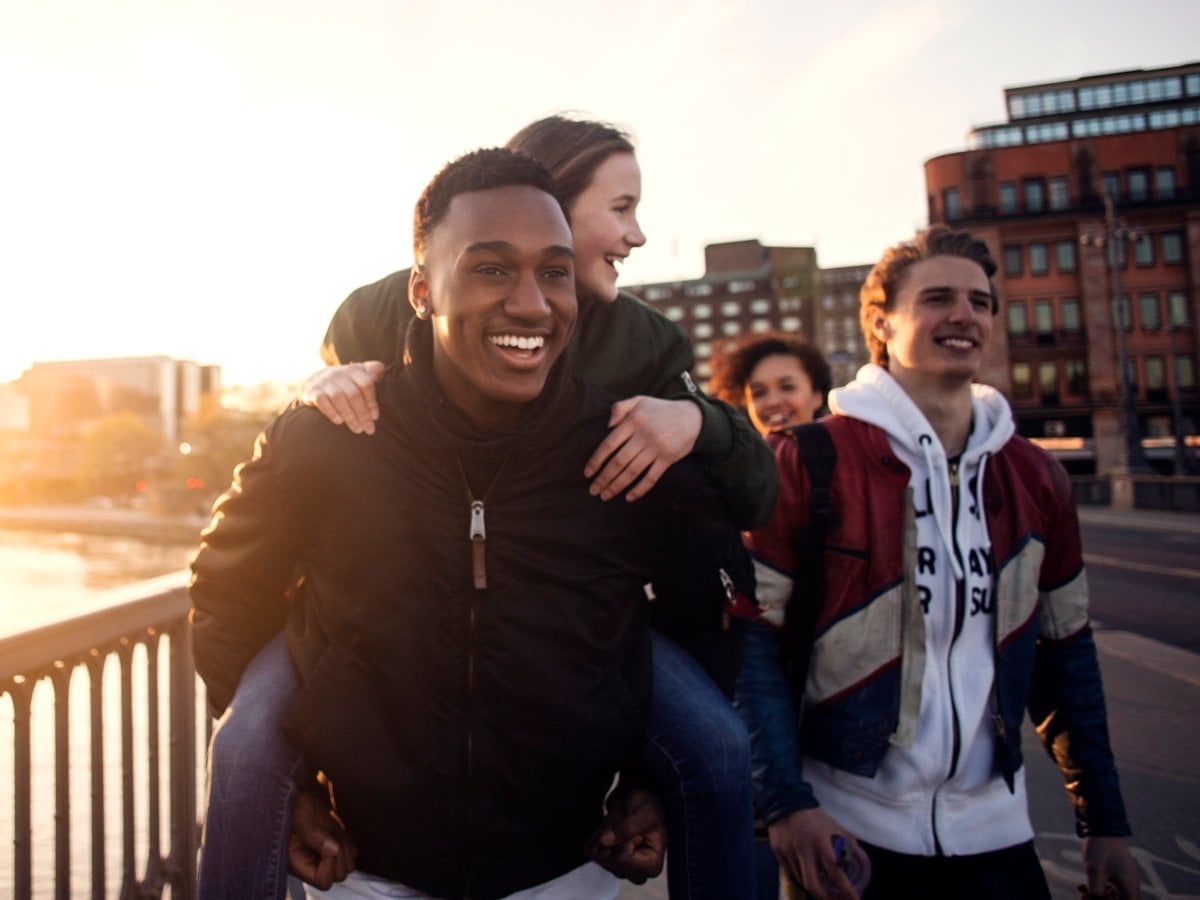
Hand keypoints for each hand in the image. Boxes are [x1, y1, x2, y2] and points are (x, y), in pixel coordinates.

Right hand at [287, 785, 356, 888]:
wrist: (297, 795)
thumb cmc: (293, 806)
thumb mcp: (299, 818)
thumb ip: (313, 836)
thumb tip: (333, 850)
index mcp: (299, 864)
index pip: (324, 881)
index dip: (330, 864)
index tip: (327, 843)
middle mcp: (312, 864)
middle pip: (339, 875)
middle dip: (340, 854)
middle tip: (331, 833)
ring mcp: (324, 857)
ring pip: (348, 865)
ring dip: (345, 847)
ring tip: (333, 830)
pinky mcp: (334, 846)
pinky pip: (351, 853)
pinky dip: (348, 842)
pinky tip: (336, 830)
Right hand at [300, 362, 384, 434]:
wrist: (313, 381)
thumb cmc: (344, 382)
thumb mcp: (357, 374)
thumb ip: (371, 371)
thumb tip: (380, 368)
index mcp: (353, 370)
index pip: (365, 385)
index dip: (371, 402)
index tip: (375, 418)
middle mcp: (338, 374)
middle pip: (353, 394)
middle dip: (363, 414)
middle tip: (368, 429)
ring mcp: (324, 382)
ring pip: (339, 398)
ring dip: (349, 416)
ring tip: (357, 429)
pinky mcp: (312, 391)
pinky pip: (322, 401)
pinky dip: (331, 412)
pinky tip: (340, 422)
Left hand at [583, 787, 666, 882]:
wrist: (639, 805)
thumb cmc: (648, 808)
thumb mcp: (644, 813)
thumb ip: (628, 827)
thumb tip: (605, 841)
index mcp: (651, 866)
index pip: (622, 859)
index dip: (623, 838)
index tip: (635, 827)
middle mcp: (635, 874)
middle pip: (608, 861)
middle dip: (611, 838)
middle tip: (624, 824)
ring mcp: (620, 870)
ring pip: (598, 856)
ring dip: (603, 836)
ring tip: (618, 826)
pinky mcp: (607, 863)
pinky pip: (590, 851)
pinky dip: (596, 836)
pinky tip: (609, 830)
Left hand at [584, 396, 701, 501]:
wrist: (693, 417)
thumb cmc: (660, 410)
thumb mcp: (639, 401)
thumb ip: (619, 408)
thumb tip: (607, 426)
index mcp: (633, 421)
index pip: (609, 444)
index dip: (596, 460)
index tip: (587, 473)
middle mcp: (644, 436)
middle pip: (618, 462)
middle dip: (603, 478)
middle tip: (593, 490)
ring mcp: (656, 448)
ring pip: (632, 472)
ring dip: (617, 486)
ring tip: (605, 496)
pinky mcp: (668, 459)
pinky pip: (651, 478)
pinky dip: (640, 489)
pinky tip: (629, 497)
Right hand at [768, 807, 859, 899]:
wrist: (786, 801)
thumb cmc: (814, 817)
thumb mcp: (834, 827)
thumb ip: (846, 843)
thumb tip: (858, 859)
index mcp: (822, 843)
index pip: (836, 873)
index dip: (847, 891)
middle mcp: (804, 850)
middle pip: (813, 886)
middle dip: (825, 898)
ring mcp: (789, 853)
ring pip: (801, 881)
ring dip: (812, 885)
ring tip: (820, 883)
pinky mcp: (778, 853)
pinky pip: (790, 872)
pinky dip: (799, 875)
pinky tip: (805, 871)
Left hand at [1079, 836, 1140, 898]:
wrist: (1102, 826)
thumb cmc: (1100, 848)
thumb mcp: (1095, 872)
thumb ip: (1096, 891)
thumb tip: (1096, 899)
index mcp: (1130, 888)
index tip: (1093, 898)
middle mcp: (1131, 885)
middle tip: (1084, 895)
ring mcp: (1125, 878)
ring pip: (1113, 896)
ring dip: (1098, 896)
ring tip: (1082, 890)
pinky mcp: (1118, 873)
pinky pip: (1110, 887)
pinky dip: (1098, 888)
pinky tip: (1083, 885)